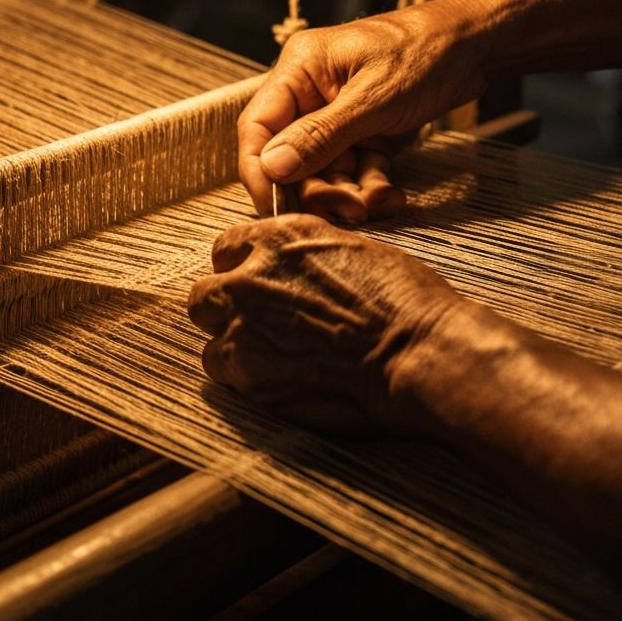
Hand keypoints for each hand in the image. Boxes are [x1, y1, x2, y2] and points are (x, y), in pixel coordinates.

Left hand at [187, 215, 462, 437]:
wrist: (417, 353)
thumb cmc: (403, 301)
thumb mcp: (353, 250)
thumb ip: (306, 256)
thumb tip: (293, 268)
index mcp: (278, 238)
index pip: (226, 247)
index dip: (238, 268)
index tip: (252, 284)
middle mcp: (250, 277)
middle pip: (204, 295)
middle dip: (224, 310)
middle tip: (256, 326)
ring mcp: (244, 327)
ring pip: (211, 340)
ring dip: (233, 348)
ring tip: (272, 361)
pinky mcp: (249, 374)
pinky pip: (225, 377)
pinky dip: (244, 380)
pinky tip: (279, 382)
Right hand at [238, 0, 491, 218]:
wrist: (480, 45)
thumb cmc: (427, 53)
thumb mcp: (373, 99)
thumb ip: (320, 136)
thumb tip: (271, 167)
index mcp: (300, 70)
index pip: (257, 128)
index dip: (260, 172)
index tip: (275, 208)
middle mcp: (310, 93)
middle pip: (291, 158)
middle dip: (317, 190)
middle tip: (347, 212)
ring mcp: (337, 115)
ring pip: (324, 171)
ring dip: (348, 194)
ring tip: (377, 203)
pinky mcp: (363, 133)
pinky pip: (353, 170)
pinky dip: (369, 187)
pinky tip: (391, 196)